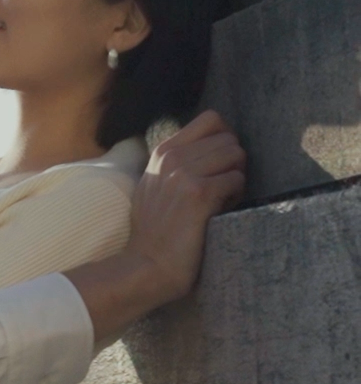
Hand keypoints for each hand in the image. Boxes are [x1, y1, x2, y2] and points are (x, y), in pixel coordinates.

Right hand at [66, 110, 245, 344]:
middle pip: (229, 138)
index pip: (211, 119)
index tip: (221, 162)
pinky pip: (236, 179)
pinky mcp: (198, 193)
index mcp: (163, 151)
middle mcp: (172, 157)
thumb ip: (177, 161)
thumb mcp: (156, 184)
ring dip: (236, 177)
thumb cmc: (155, 230)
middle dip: (233, 162)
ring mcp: (183, 173)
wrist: (146, 264)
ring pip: (236, 155)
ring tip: (222, 199)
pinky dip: (236, 195)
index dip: (226, 138)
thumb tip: (215, 146)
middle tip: (222, 187)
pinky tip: (220, 210)